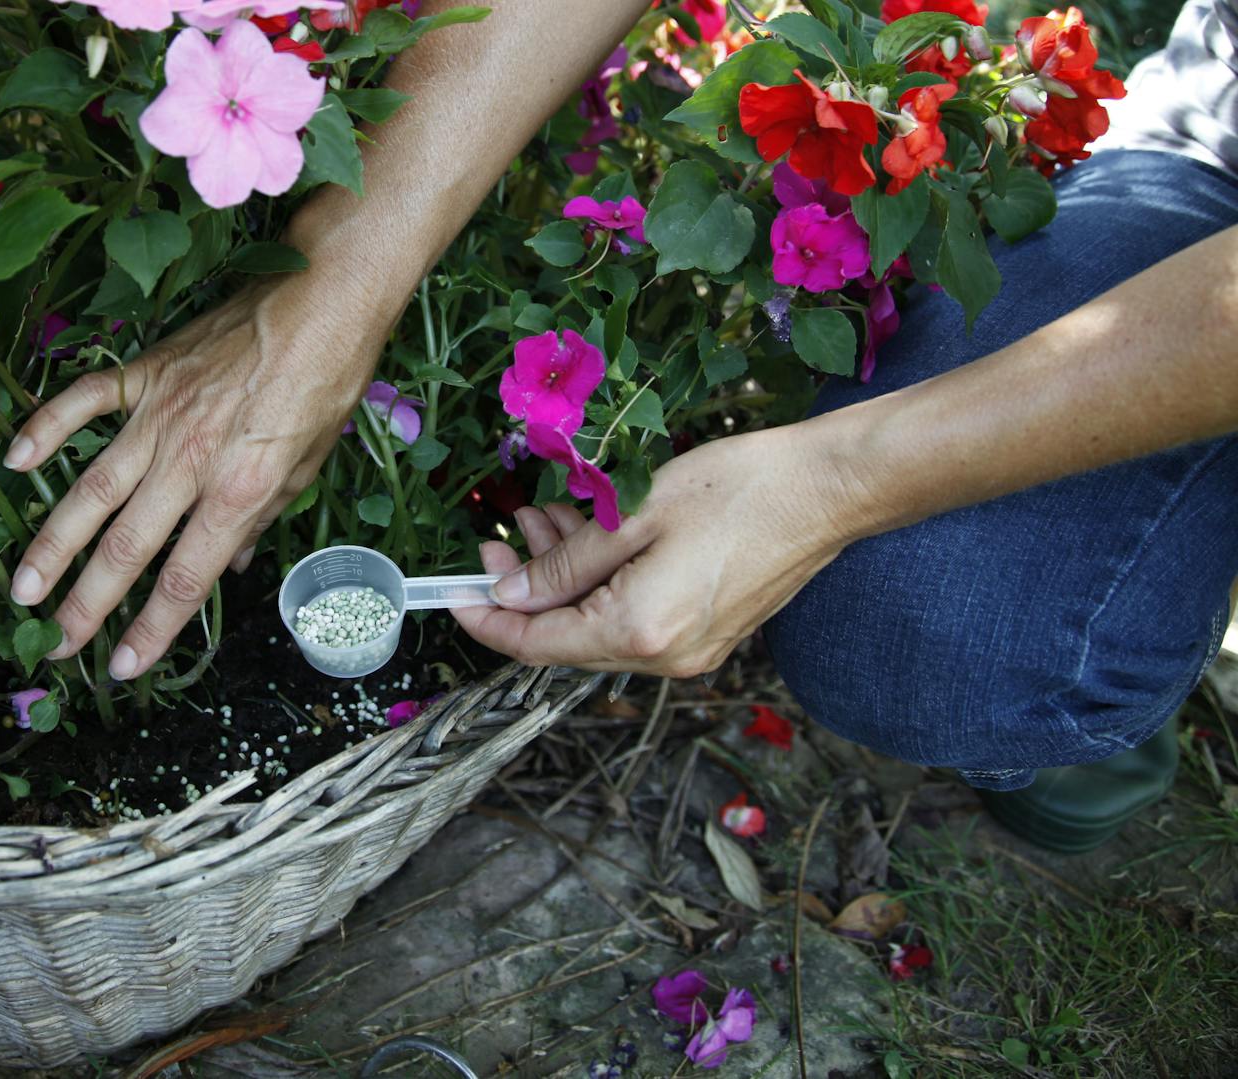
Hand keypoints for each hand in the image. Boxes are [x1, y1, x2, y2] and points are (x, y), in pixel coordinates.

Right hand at [4, 276, 382, 679]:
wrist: (321, 300)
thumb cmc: (326, 385)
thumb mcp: (307, 467)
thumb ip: (258, 520)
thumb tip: (227, 565)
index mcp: (239, 490)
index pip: (185, 579)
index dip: (151, 630)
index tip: (123, 667)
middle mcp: (190, 459)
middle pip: (127, 547)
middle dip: (86, 604)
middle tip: (53, 644)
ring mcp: (159, 413)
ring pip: (92, 490)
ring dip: (53, 544)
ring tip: (23, 587)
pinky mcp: (144, 372)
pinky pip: (83, 403)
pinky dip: (45, 429)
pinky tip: (14, 462)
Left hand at [454, 428, 857, 675]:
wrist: (830, 489)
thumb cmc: (739, 489)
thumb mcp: (633, 514)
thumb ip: (565, 563)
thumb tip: (511, 595)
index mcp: (638, 630)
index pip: (535, 642)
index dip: (485, 619)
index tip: (452, 592)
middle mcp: (664, 655)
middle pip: (564, 636)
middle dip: (524, 586)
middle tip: (496, 535)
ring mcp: (691, 649)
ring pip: (597, 621)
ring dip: (564, 575)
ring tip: (540, 517)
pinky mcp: (709, 631)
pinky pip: (633, 614)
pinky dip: (603, 579)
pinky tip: (590, 532)